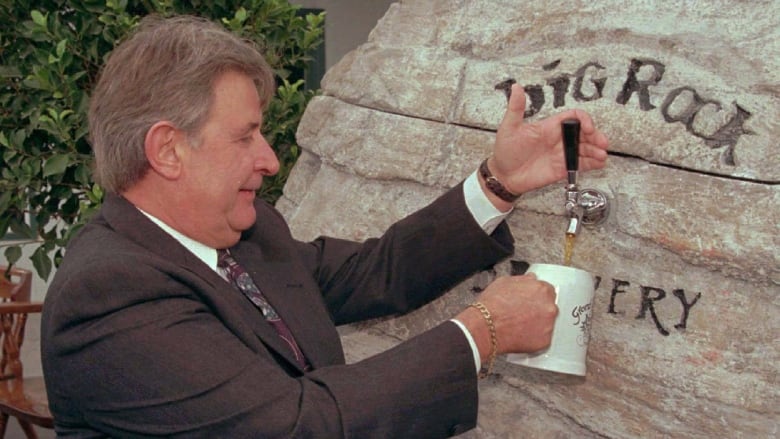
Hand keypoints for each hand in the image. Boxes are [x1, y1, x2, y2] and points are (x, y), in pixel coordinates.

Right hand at [456, 274, 557, 360]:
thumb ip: (523, 280)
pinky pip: (543, 338)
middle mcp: (549, 307)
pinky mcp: (544, 341)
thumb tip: (530, 279)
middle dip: (539, 310)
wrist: (485, 327)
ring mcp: (548, 325)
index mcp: (541, 290)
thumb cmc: (492, 305)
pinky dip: (534, 337)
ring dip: (538, 324)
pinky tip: (521, 334)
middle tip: (523, 314)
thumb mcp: (504, 282)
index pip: (548, 291)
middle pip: (549, 307)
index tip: (531, 301)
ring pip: (547, 323)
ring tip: (520, 325)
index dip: (537, 296)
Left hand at [489, 83, 608, 196]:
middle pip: (584, 134)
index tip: (587, 128)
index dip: (583, 120)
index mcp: (549, 127)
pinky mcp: (563, 169)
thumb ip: (516, 108)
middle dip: (595, 136)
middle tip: (601, 142)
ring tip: (602, 155)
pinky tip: (599, 163)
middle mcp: (559, 139)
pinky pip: (582, 165)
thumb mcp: (509, 128)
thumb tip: (516, 88)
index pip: (573, 118)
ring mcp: (562, 154)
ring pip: (585, 149)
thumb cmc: (505, 152)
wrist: (503, 176)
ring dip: (596, 150)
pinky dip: (593, 163)